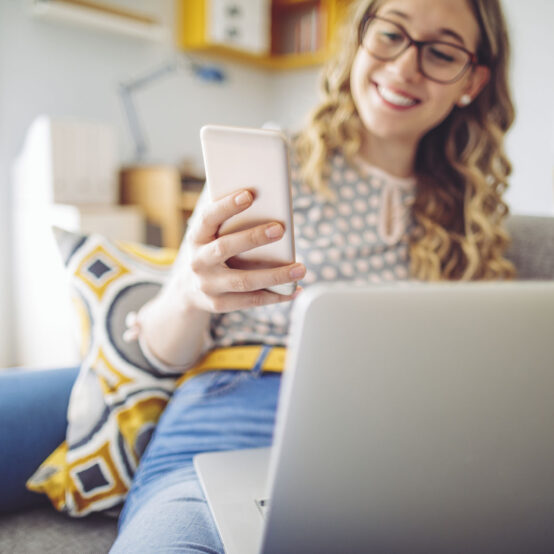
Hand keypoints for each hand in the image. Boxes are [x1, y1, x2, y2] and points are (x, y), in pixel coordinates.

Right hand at [181, 189, 304, 312]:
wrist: (189, 290)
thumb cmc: (212, 252)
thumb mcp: (212, 236)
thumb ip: (231, 224)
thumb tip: (270, 207)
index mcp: (196, 237)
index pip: (208, 218)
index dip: (226, 206)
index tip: (248, 194)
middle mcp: (198, 262)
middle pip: (225, 248)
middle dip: (254, 237)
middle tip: (280, 229)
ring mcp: (207, 285)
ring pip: (244, 280)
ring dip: (275, 275)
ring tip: (300, 268)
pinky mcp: (219, 304)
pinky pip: (252, 300)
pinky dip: (276, 296)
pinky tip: (295, 289)